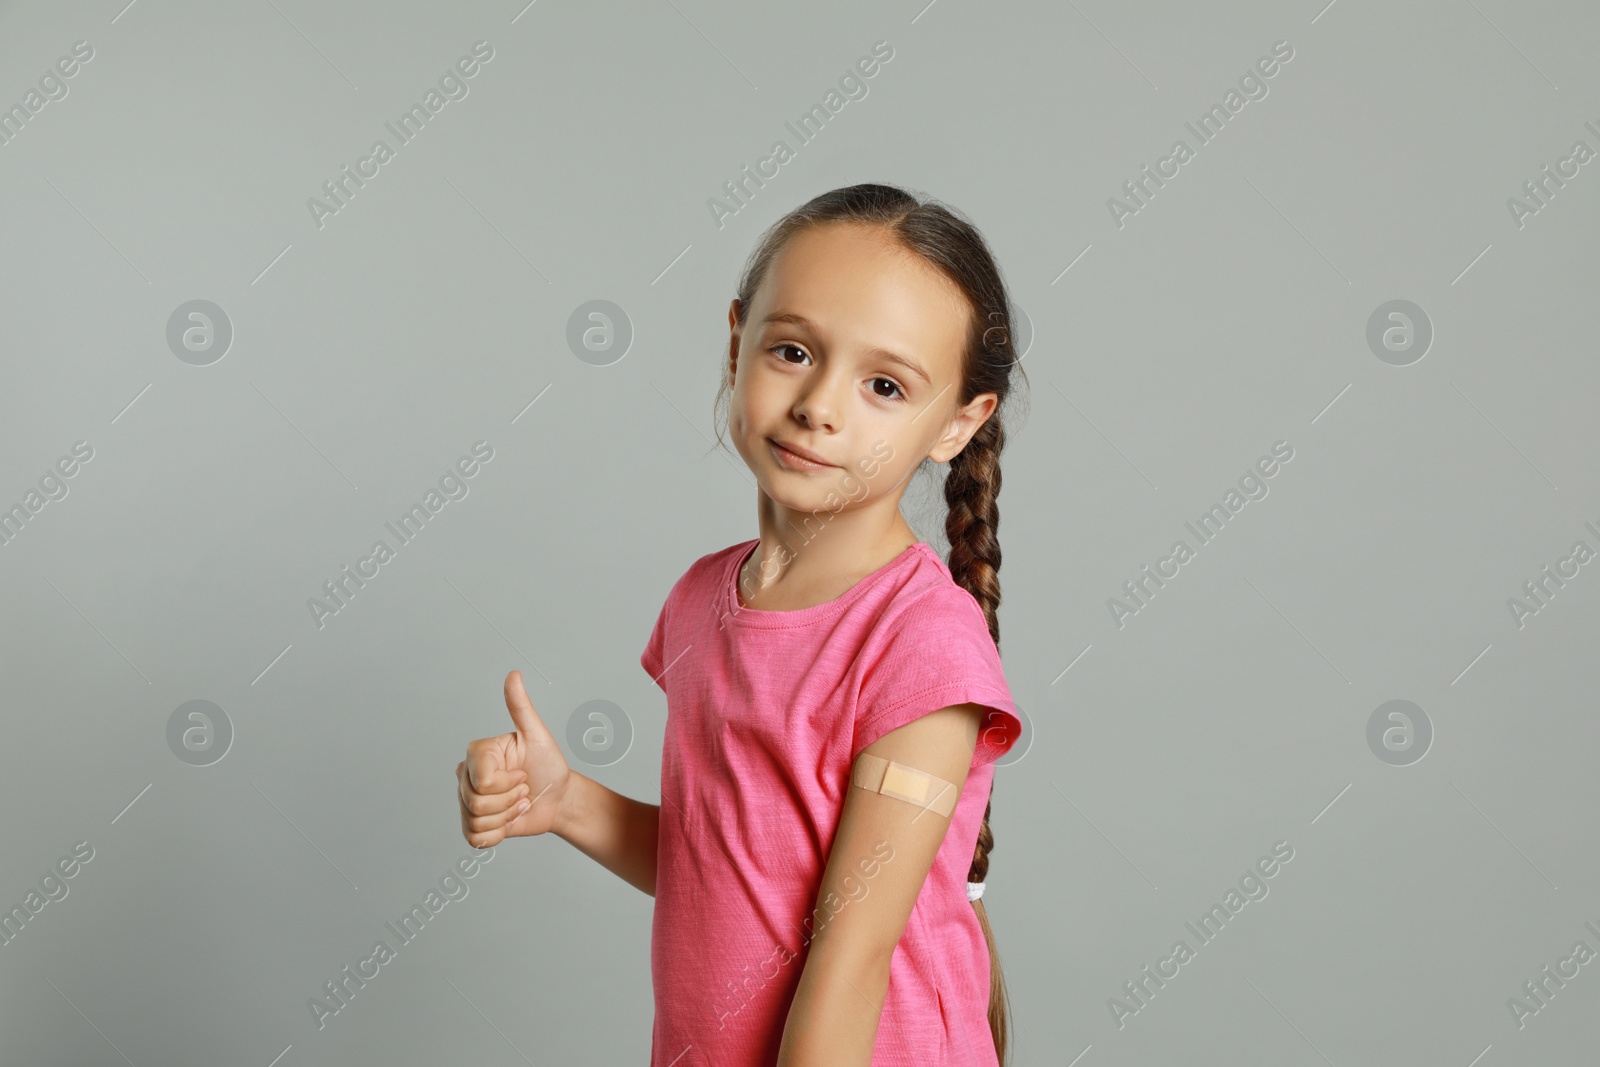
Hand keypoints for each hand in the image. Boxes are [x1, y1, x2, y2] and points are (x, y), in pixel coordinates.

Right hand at [456, 670, 573, 846]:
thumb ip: (521, 707)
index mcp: (477, 753)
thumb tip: (513, 674)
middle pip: (478, 803)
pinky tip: (508, 819)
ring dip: (506, 817)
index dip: (508, 783)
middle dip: (509, 801)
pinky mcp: (470, 825)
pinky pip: (476, 838)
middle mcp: (465, 776)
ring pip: (477, 821)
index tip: (522, 773)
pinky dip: (498, 833)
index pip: (483, 781)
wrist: (557, 798)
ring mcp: (465, 801)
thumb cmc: (548, 765)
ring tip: (517, 803)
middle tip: (522, 789)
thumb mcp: (538, 736)